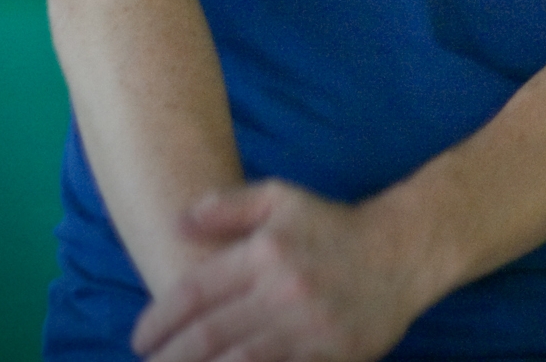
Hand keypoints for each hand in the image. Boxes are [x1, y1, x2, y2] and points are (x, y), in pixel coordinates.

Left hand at [133, 181, 422, 361]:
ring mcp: (310, 327)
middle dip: (171, 357)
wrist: (404, 250)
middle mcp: (285, 290)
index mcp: (266, 252)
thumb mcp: (282, 199)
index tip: (141, 339)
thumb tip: (178, 220)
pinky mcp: (334, 355)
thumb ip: (228, 206)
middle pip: (209, 336)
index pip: (195, 292)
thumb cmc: (333, 226)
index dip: (158, 321)